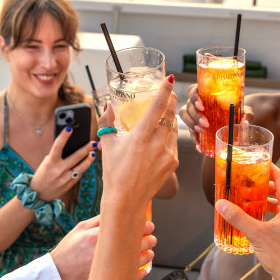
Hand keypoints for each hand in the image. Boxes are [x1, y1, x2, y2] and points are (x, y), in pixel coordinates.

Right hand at [31, 128, 98, 201]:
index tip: (69, 128)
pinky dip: (83, 168)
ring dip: (89, 160)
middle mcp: (58, 170)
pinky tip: (87, 162)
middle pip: (75, 157)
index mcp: (50, 162)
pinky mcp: (69, 185)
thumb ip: (57, 155)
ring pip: (81, 167)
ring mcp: (65, 179)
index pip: (57, 146)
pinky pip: (79, 174)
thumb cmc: (43, 174)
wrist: (38, 194)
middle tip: (93, 142)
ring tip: (93, 153)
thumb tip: (71, 146)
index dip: (64, 136)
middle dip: (85, 149)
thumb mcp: (46, 163)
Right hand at [50, 216, 156, 279]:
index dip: (142, 226)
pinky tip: (144, 268)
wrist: (59, 274)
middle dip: (148, 240)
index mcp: (96, 236)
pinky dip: (141, 273)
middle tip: (152, 238)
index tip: (149, 225)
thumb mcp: (80, 229)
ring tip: (150, 252)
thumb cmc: (69, 249)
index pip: (126, 228)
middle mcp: (103, 252)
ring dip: (147, 256)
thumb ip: (98, 221)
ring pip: (137, 262)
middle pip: (135, 245)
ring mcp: (106, 268)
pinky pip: (131, 278)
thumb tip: (118, 211)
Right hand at [99, 75, 178, 206]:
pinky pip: (173, 143)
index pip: (158, 106)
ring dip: (169, 120)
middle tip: (169, 93)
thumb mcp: (107, 145)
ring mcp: (167, 154)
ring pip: (173, 129)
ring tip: (162, 116)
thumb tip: (107, 105)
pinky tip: (160, 139)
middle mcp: (157, 144)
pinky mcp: (173, 163)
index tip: (169, 79)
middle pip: (170, 114)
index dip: (165, 90)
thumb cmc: (114, 173)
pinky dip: (168, 137)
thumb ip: (106, 122)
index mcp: (141, 136)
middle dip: (171, 101)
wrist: (126, 200)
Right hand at [178, 84, 254, 137]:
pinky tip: (199, 146)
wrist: (236, 119)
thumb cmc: (238, 110)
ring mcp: (193, 114)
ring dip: (191, 124)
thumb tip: (245, 122)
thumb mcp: (244, 110)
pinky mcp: (194, 126)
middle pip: (188, 105)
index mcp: (205, 94)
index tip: (202, 106)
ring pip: (184, 116)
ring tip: (201, 131)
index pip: (193, 90)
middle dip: (195, 115)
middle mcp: (196, 103)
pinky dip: (194, 139)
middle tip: (205, 123)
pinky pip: (190, 132)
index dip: (194, 97)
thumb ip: (246, 114)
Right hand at [215, 164, 279, 279]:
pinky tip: (254, 219)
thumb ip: (238, 217)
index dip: (270, 169)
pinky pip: (279, 218)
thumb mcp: (256, 233)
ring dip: (265, 201)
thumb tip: (221, 204)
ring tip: (248, 199)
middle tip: (248, 181)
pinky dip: (268, 214)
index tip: (259, 162)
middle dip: (264, 185)